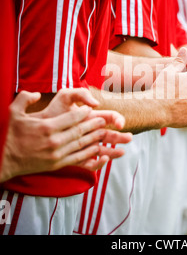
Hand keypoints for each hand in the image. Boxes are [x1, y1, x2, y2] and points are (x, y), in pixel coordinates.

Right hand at [0, 89, 131, 182]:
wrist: (4, 160)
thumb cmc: (10, 135)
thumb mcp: (13, 113)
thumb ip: (25, 99)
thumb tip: (37, 93)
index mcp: (46, 127)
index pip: (72, 118)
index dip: (84, 113)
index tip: (91, 109)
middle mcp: (54, 141)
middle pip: (80, 131)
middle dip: (94, 125)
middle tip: (103, 120)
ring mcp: (57, 154)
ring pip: (82, 145)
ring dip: (96, 138)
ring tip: (105, 132)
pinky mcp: (58, 164)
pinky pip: (79, 159)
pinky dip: (91, 155)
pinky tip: (100, 152)